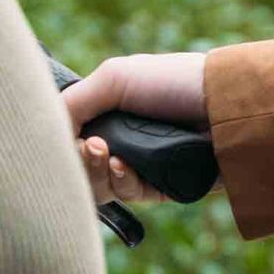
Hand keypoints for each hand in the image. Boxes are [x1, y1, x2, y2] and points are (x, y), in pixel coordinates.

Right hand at [64, 44, 211, 217]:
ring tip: (109, 155)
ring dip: (97, 172)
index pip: (70, 135)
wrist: (228, 107)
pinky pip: (128, 195)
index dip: (62, 141)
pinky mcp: (161, 187)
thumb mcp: (115, 78)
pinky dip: (121, 182)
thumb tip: (45, 136)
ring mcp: (141, 164)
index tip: (69, 137)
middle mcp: (123, 137)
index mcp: (110, 110)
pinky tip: (125, 167)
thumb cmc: (173, 81)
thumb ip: (72, 103)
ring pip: (100, 184)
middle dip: (79, 160)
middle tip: (91, 147)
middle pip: (80, 164)